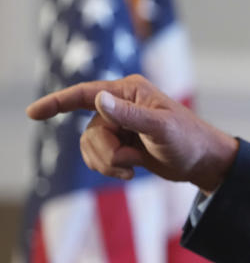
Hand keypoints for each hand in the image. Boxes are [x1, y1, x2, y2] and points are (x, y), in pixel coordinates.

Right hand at [26, 74, 237, 191]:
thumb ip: (130, 115)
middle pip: (88, 130)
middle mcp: (120, 104)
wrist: (203, 163)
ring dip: (107, 163)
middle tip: (131, 161)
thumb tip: (99, 99)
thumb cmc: (189, 141)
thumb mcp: (162, 129)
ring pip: (89, 146)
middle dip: (105, 152)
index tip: (32, 113)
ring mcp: (119, 124)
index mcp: (130, 91)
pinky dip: (109, 168)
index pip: (84, 94)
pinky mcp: (120, 142)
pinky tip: (132, 170)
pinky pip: (96, 157)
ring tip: (133, 167)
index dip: (57, 103)